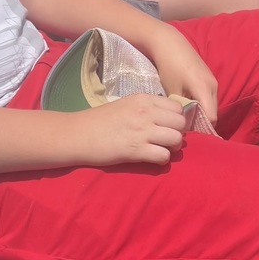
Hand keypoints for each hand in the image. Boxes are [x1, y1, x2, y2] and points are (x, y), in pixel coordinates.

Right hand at [72, 95, 187, 165]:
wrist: (78, 134)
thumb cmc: (100, 120)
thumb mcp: (126, 104)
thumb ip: (147, 108)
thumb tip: (166, 118)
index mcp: (144, 99)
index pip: (177, 107)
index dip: (176, 119)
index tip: (168, 126)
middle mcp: (146, 112)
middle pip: (180, 123)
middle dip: (178, 133)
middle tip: (167, 140)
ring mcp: (142, 131)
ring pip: (176, 139)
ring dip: (172, 148)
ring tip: (162, 150)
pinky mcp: (136, 150)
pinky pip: (163, 156)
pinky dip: (162, 160)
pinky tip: (153, 159)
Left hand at [149, 32, 218, 125]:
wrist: (169, 43)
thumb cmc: (168, 66)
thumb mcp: (172, 91)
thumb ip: (182, 109)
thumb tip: (185, 125)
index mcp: (205, 88)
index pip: (212, 118)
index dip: (204, 130)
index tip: (192, 137)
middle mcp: (213, 85)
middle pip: (213, 112)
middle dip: (203, 123)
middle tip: (189, 132)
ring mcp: (213, 80)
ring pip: (212, 104)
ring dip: (203, 113)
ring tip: (188, 120)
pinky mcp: (209, 77)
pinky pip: (209, 96)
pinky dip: (202, 104)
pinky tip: (190, 106)